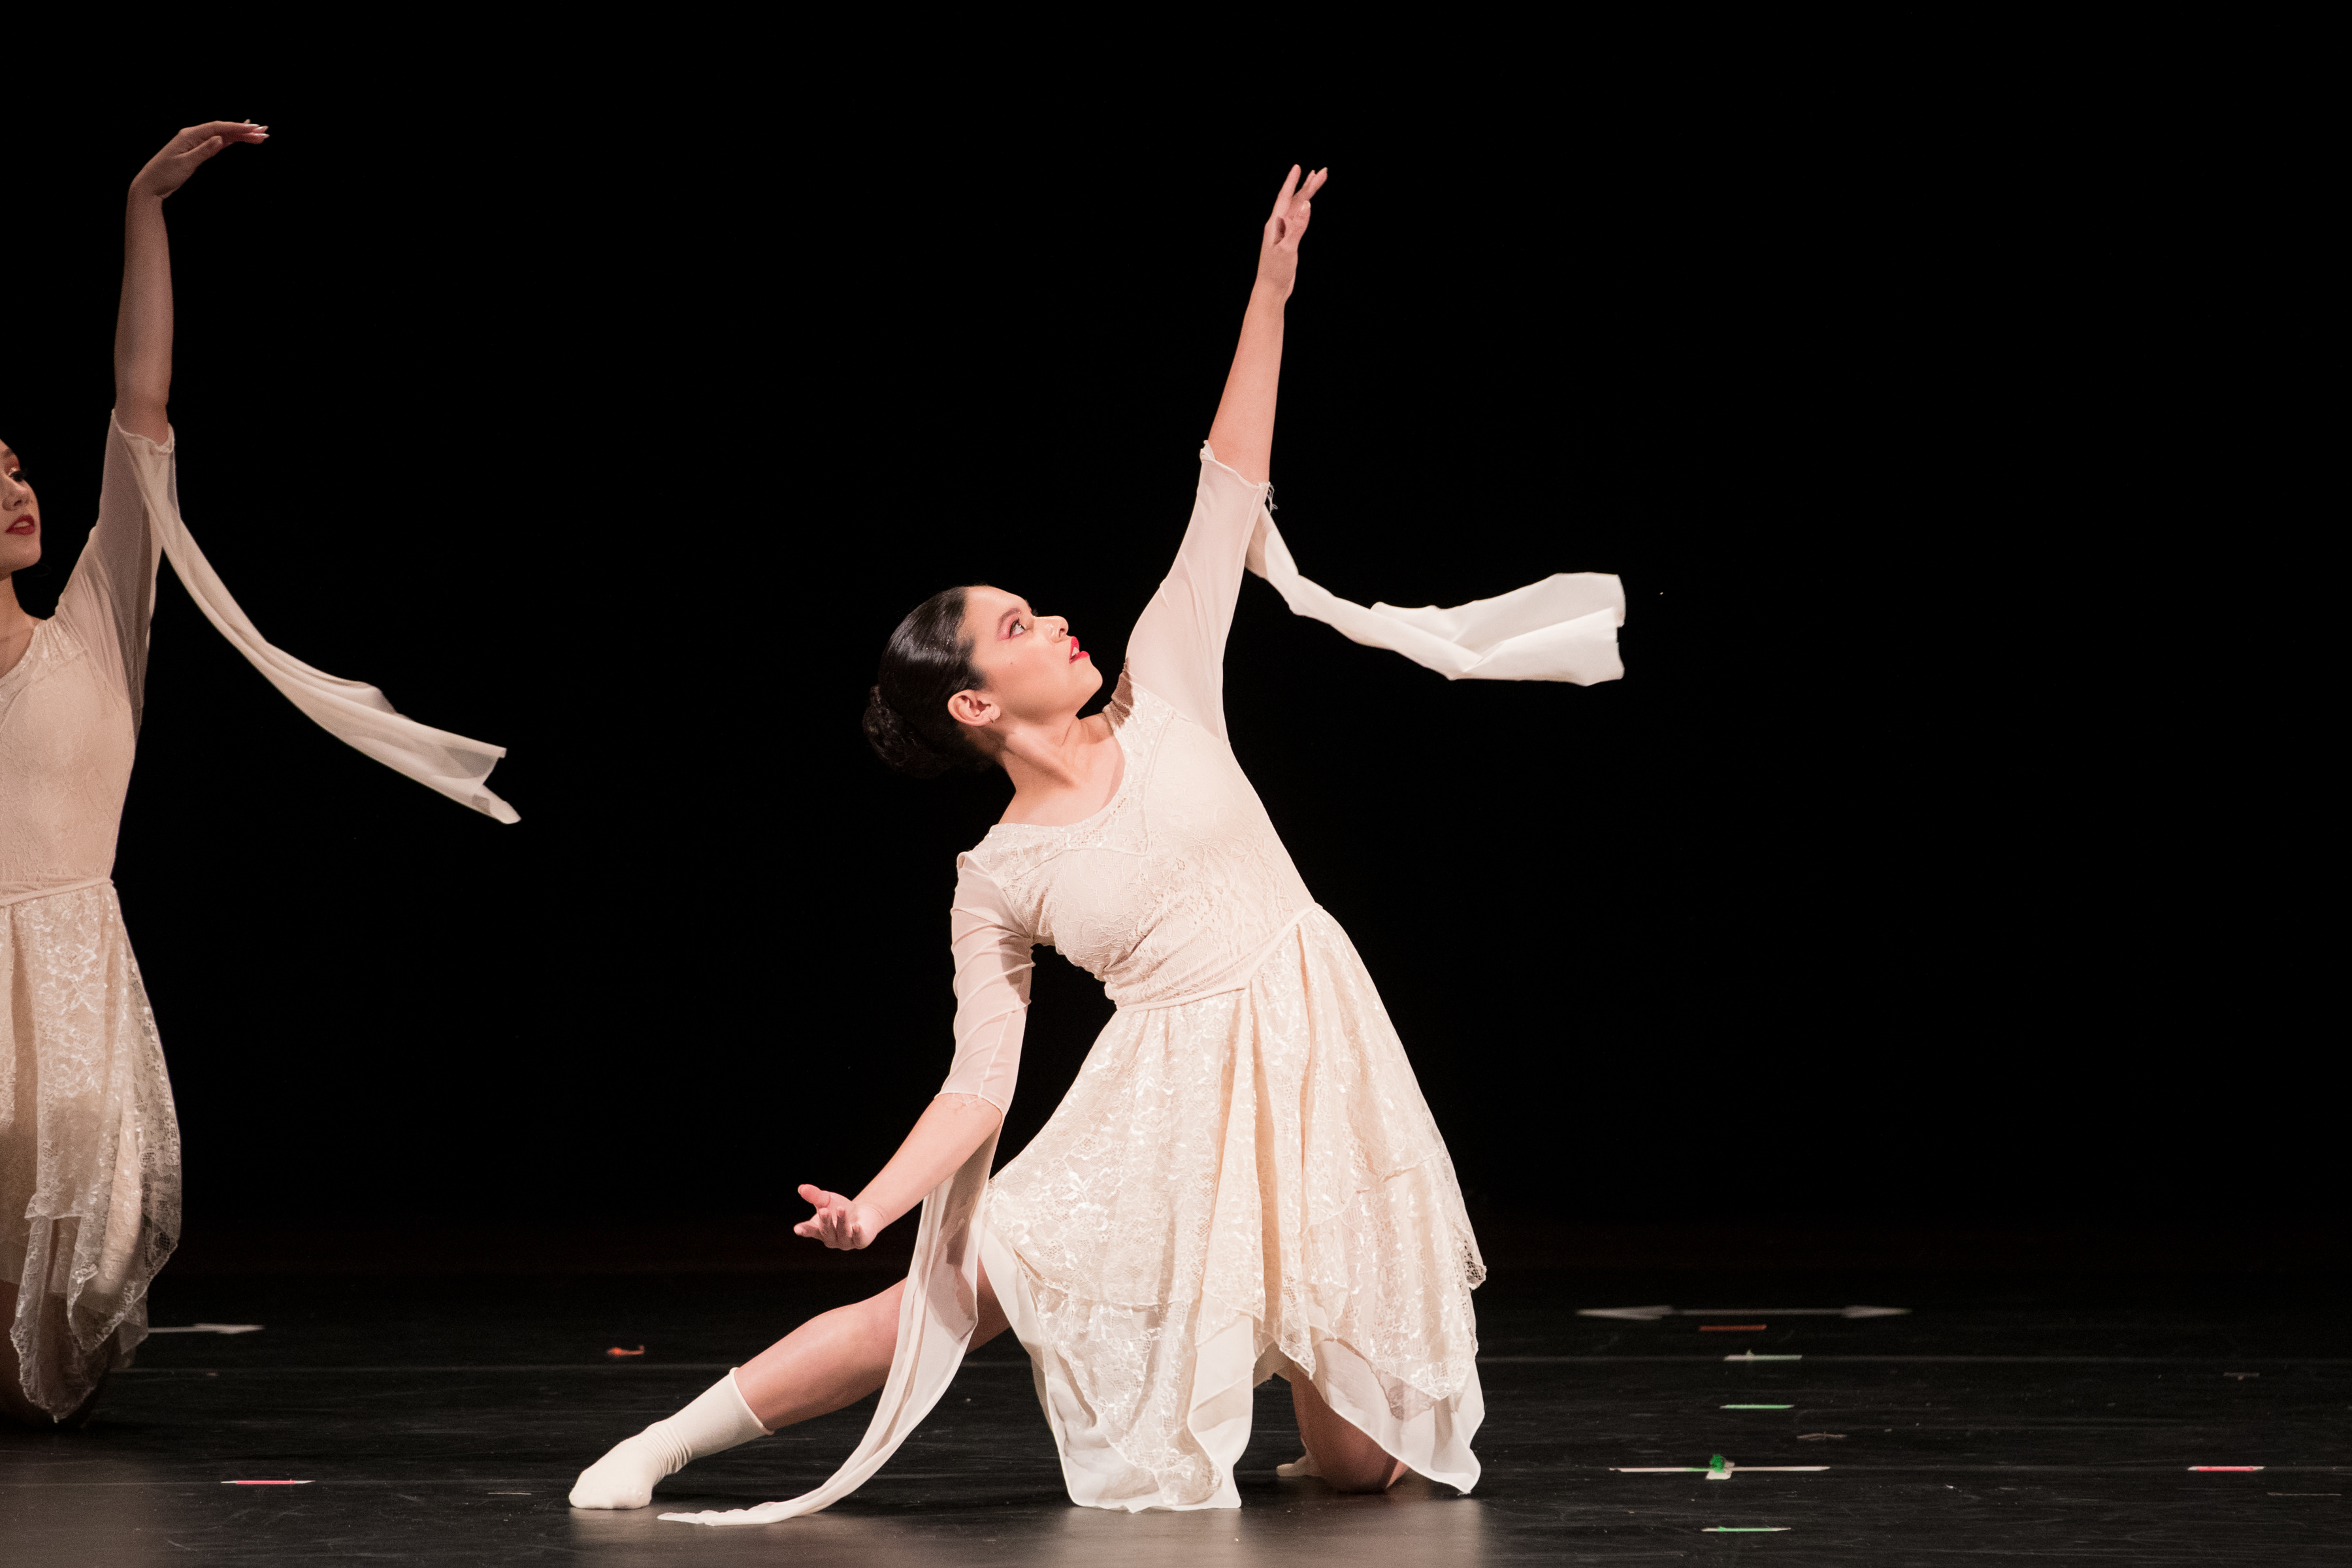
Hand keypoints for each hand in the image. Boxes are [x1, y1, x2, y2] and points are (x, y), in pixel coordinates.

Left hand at [130, 121, 267, 200]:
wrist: (151, 185)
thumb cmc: (165, 175)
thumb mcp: (185, 163)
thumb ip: (203, 150)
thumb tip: (219, 138)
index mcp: (189, 135)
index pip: (217, 128)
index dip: (237, 127)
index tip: (253, 129)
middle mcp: (193, 136)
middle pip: (222, 130)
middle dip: (243, 131)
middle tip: (263, 133)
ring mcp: (195, 143)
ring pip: (221, 137)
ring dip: (239, 136)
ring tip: (257, 136)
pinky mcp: (196, 152)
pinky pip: (216, 144)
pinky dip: (229, 142)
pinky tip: (239, 140)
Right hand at [793, 1183, 880, 1249]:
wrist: (863, 1213)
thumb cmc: (839, 1208)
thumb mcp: (826, 1200)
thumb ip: (814, 1195)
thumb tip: (801, 1188)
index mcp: (819, 1230)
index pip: (810, 1230)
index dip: (804, 1230)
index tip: (797, 1229)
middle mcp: (831, 1239)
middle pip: (826, 1231)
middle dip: (825, 1221)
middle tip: (823, 1210)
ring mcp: (845, 1242)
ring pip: (842, 1233)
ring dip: (841, 1221)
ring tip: (841, 1208)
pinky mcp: (861, 1241)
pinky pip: (858, 1240)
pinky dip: (857, 1233)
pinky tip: (856, 1226)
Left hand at [1254, 164, 1328, 300]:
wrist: (1272, 289)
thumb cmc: (1276, 271)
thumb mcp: (1288, 248)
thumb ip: (1297, 226)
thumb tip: (1306, 205)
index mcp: (1275, 224)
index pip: (1284, 197)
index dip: (1292, 181)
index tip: (1298, 167)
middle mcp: (1278, 224)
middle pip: (1294, 199)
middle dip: (1308, 185)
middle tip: (1322, 172)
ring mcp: (1284, 232)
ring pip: (1298, 208)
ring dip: (1308, 195)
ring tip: (1318, 180)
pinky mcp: (1289, 240)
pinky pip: (1299, 218)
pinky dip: (1305, 208)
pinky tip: (1308, 204)